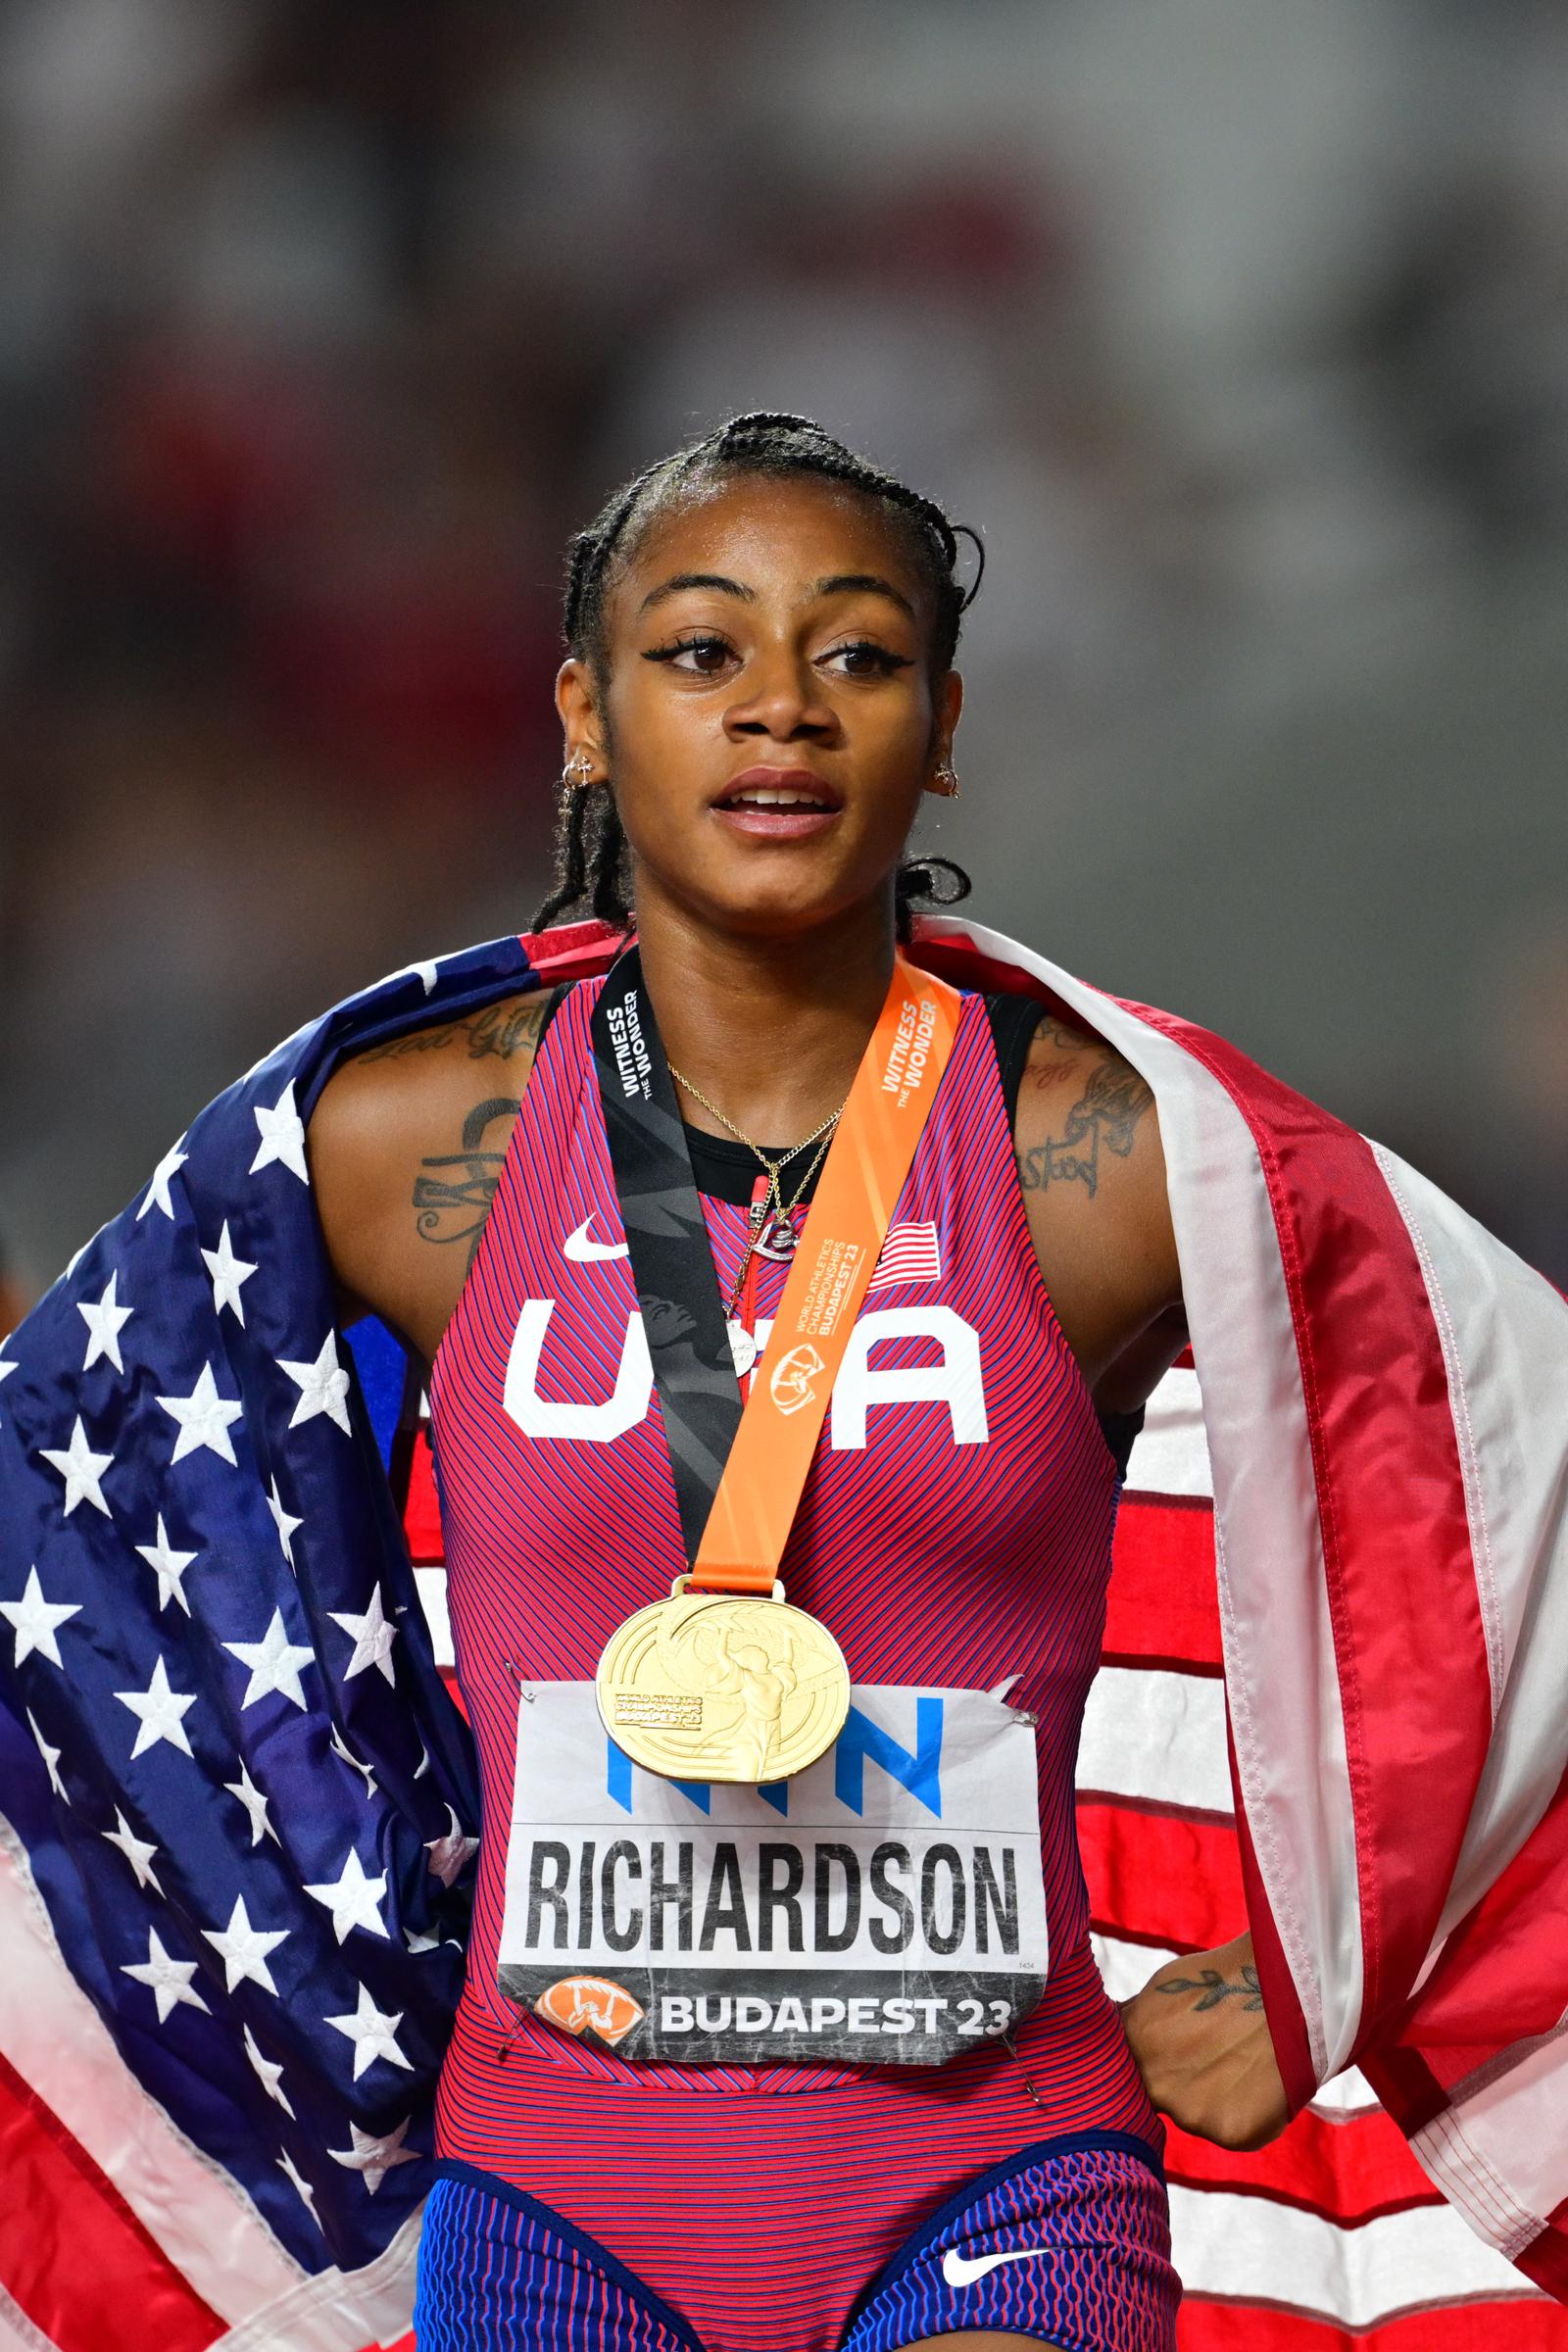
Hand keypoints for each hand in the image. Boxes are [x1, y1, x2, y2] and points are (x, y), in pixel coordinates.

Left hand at [1119, 1930, 1289, 2150]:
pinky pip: (1229, 2129)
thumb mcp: (1162, 1991)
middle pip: (1159, 2096)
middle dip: (1178, 2080)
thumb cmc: (1223, 1980)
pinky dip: (1243, 2112)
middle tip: (1210, 2053)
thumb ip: (1137, 2023)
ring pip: (1195, 2114)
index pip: (1121, 2072)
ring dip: (1210, 2097)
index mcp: (1132, 2045)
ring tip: (1240, 2059)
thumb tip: (1113, 2034)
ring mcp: (1191, 2114)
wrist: (1287, 1987)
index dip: (1143, 2064)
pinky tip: (1258, 2080)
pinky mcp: (1230, 2133)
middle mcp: (1154, 2086)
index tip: (1164, 2053)